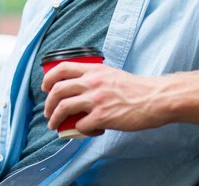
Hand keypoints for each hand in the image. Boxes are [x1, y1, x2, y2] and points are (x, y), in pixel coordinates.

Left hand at [42, 63, 166, 134]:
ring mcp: (96, 100)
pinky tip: (84, 130)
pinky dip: (79, 129)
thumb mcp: (112, 74)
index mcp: (94, 71)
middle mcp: (92, 83)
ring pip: (64, 108)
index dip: (48, 78)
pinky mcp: (102, 116)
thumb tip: (80, 87)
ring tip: (53, 124)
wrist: (154, 98)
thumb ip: (95, 77)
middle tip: (47, 112)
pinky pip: (81, 125)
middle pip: (58, 90)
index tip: (45, 87)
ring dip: (54, 118)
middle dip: (48, 103)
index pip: (62, 68)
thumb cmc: (136, 88)